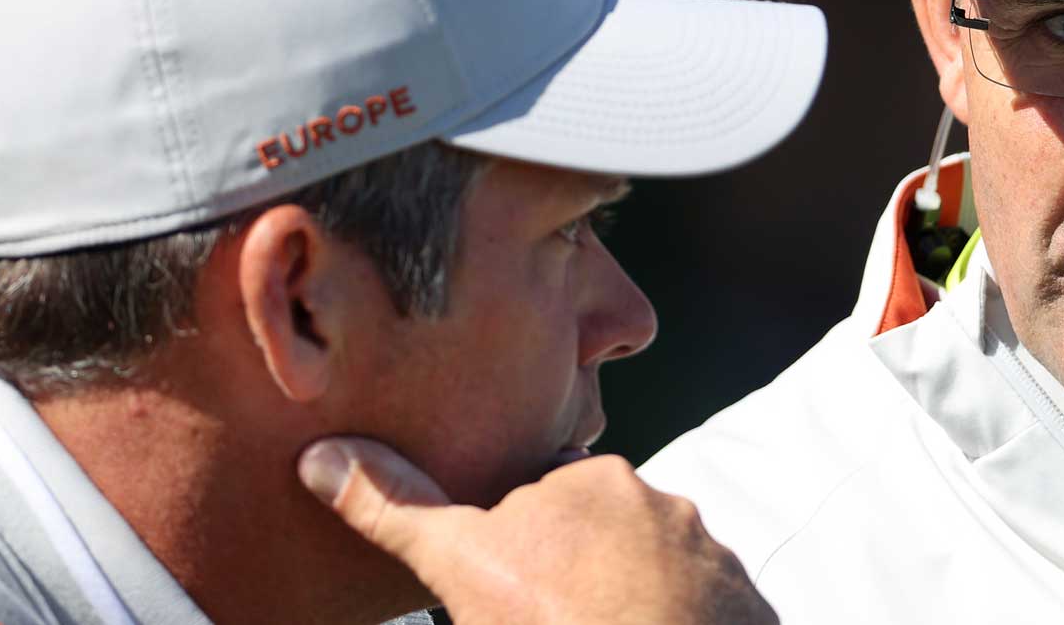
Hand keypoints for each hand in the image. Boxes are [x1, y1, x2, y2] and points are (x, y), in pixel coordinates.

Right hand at [298, 437, 777, 624]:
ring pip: (649, 574)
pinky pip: (699, 609)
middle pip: (596, 536)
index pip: (536, 499)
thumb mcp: (465, 566)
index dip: (514, 548)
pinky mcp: (743, 602)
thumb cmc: (562, 624)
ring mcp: (706, 553)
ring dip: (627, 603)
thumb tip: (320, 455)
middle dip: (572, 573)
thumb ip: (399, 509)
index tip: (505, 587)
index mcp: (587, 479)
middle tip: (545, 619)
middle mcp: (656, 501)